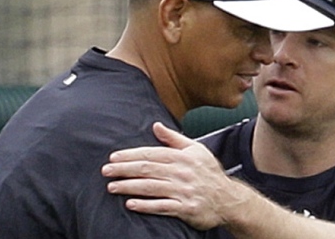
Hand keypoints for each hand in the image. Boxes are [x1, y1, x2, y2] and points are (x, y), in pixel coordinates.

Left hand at [101, 122, 244, 229]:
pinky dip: (145, 205)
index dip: (130, 155)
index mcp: (183, 156)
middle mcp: (182, 172)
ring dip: (129, 187)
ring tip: (112, 187)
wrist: (228, 198)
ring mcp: (184, 191)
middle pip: (147, 169)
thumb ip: (174, 138)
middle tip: (106, 171)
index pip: (151, 153)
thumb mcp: (196, 150)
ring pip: (151, 187)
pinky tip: (131, 204)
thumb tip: (156, 125)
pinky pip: (162, 206)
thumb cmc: (209, 173)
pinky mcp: (186, 208)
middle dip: (124, 169)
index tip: (113, 158)